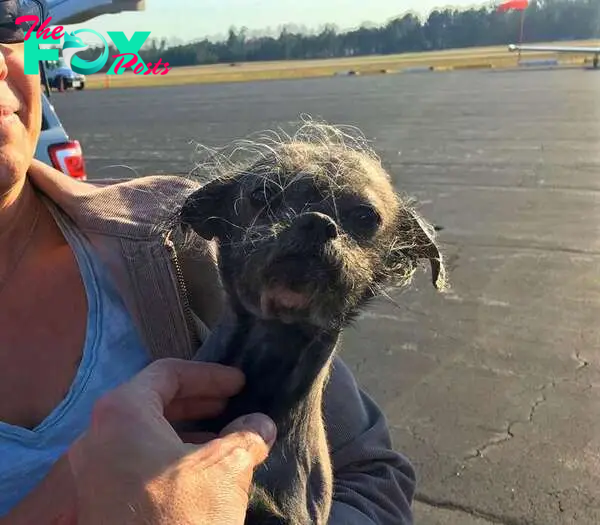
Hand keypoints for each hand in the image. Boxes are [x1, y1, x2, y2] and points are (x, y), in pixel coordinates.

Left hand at [65, 358, 275, 524]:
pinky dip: (170, 454)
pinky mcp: (98, 500)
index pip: (168, 373)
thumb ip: (246, 437)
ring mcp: (92, 470)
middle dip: (200, 401)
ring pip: (145, 432)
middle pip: (154, 400)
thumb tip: (261, 425)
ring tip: (225, 438)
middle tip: (234, 404)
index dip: (209, 374)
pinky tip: (201, 470)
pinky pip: (136, 459)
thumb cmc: (182, 513)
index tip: (240, 384)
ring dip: (188, 430)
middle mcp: (97, 435)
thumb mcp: (226, 468)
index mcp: (122, 412)